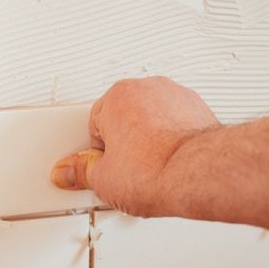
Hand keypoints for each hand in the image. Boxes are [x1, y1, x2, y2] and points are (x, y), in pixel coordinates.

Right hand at [50, 77, 219, 216]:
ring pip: (153, 119)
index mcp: (117, 95)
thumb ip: (80, 171)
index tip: (104, 169)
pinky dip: (175, 139)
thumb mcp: (103, 179)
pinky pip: (178, 123)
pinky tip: (172, 162)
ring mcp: (176, 96)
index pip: (95, 125)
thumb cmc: (156, 170)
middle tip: (127, 171)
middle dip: (125, 143)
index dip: (99, 153)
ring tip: (151, 169)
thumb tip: (69, 171)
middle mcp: (148, 88)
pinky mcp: (199, 109)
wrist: (198, 174)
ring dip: (150, 139)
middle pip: (124, 118)